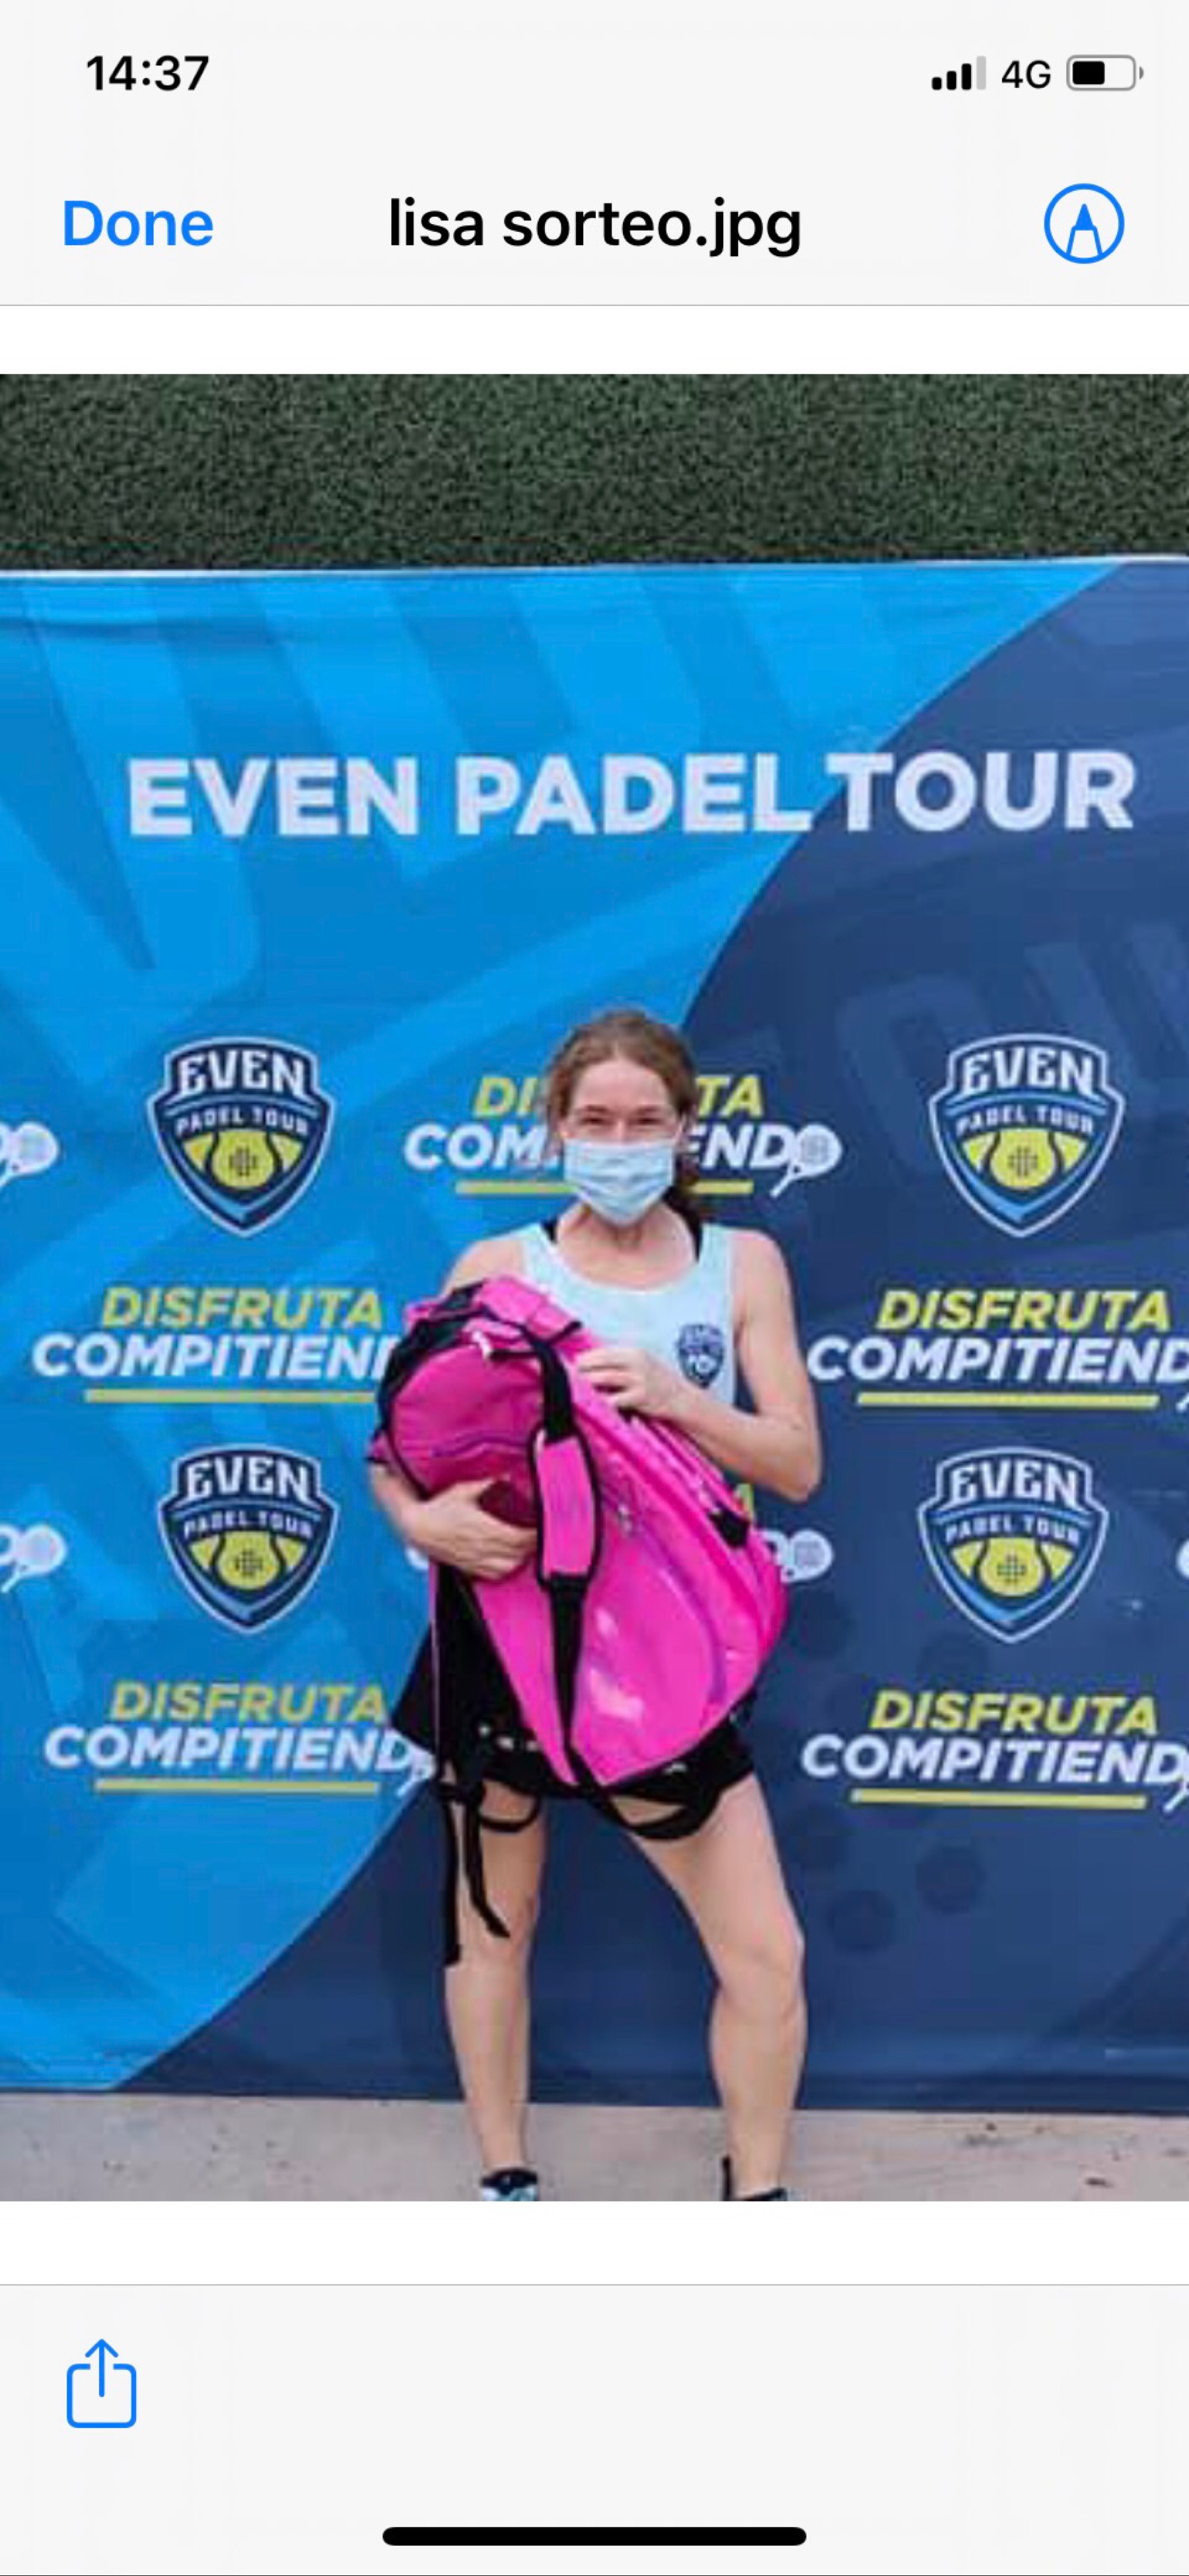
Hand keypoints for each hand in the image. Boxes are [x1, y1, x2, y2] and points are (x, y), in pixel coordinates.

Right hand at [404, 1477, 537, 1581]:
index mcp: (484, 1528)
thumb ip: (488, 1485)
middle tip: (537, 1532)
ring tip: (526, 1546)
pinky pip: (496, 1574)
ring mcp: (476, 1559)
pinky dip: (507, 1568)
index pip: (520, 1536)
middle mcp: (482, 1547)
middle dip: (532, 1543)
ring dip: (522, 1557)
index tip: (539, 1524)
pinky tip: (509, 1559)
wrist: (417, 1527)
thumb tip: (506, 1478)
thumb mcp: (464, 1490)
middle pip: (519, 1552)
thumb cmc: (438, 1509)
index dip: (534, 1532)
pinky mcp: (470, 1567)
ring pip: (510, 1566)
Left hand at [571, 1342, 686, 1418]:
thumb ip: (617, 1363)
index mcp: (633, 1352)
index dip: (583, 1359)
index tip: (567, 1366)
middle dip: (580, 1372)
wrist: (681, 1397)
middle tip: (564, 1379)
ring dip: (586, 1384)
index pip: (601, 1352)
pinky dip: (601, 1401)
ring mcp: (639, 1379)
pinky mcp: (640, 1397)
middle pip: (599, 1363)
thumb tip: (585, 1364)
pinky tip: (591, 1404)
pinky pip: (615, 1399)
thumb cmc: (655, 1381)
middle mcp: (636, 1362)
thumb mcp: (639, 1364)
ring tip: (572, 1390)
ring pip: (604, 1378)